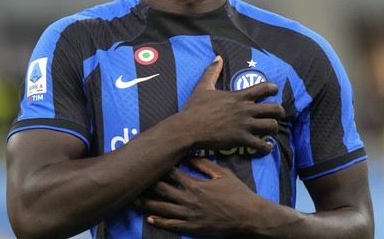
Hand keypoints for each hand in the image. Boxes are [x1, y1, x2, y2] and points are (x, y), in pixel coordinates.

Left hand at [138, 158, 258, 235]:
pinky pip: (172, 225)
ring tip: (135, 200)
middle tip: (135, 181)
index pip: (173, 174)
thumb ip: (205, 165)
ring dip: (148, 204)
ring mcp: (190, 215)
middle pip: (163, 191)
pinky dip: (160, 222)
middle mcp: (190, 200)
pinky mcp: (192, 227)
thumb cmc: (237, 192)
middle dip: (148, 186)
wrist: (248, 215)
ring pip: (164, 209)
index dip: (161, 168)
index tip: (151, 163)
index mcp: (197, 185)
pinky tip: (150, 219)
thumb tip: (191, 155)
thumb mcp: (223, 174)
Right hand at [180, 56, 284, 153]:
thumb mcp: (203, 86)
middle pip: (275, 108)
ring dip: (274, 129)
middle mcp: (245, 109)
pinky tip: (265, 147)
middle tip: (277, 115)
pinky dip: (266, 147)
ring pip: (271, 126)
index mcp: (238, 96)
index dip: (273, 88)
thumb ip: (212, 71)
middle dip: (280, 112)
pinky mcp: (241, 139)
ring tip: (270, 131)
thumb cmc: (195, 108)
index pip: (264, 87)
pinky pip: (261, 144)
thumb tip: (217, 57)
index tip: (275, 91)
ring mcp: (244, 125)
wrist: (188, 128)